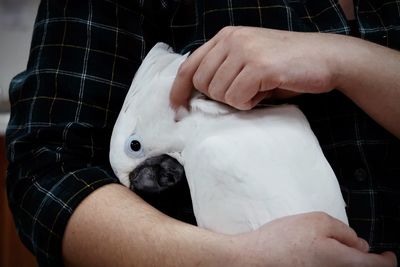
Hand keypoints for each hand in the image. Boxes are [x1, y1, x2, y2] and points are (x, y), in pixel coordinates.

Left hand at [170, 26, 343, 109]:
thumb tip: (198, 96)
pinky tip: (266, 92)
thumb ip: (224, 70)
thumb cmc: (286, 65)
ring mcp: (245, 50)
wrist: (325, 57)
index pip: (189, 65)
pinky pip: (238, 98)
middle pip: (202, 83)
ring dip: (238, 100)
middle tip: (245, 92)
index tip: (176, 107)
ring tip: (259, 89)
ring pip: (219, 93)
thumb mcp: (248, 61)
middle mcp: (231, 39)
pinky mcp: (259, 65)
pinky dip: (250, 103)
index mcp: (226, 36)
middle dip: (219, 97)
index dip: (179, 89)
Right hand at [229, 212, 396, 266]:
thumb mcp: (318, 221)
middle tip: (349, 242)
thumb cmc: (284, 239)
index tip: (389, 255)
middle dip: (359, 255)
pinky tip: (312, 251)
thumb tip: (358, 244)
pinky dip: (329, 261)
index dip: (388, 261)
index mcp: (343, 262)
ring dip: (342, 257)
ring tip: (323, 243)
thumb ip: (344, 231)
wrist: (255, 258)